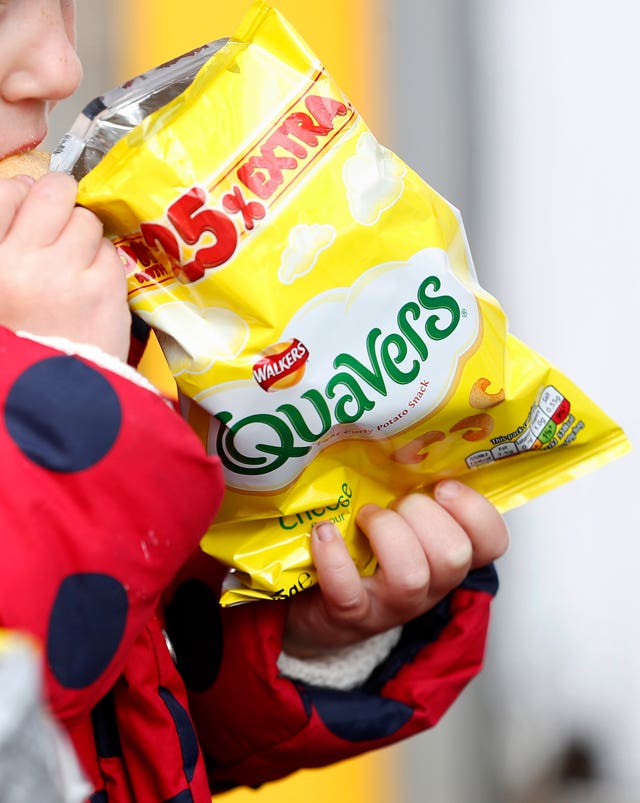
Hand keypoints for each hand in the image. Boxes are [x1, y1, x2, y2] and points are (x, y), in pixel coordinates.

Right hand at [0, 173, 130, 359]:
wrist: (47, 401)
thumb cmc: (19, 339)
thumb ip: (5, 240)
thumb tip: (27, 192)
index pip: (7, 190)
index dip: (22, 195)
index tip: (27, 211)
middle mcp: (24, 264)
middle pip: (55, 193)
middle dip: (60, 199)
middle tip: (58, 221)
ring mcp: (69, 277)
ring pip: (88, 221)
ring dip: (83, 237)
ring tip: (72, 267)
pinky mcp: (106, 294)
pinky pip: (111, 254)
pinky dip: (103, 266)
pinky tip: (90, 289)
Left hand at [283, 480, 508, 657]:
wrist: (318, 605)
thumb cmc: (365, 550)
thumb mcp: (401, 520)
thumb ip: (415, 490)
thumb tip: (413, 437)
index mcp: (448, 556)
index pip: (492, 543)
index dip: (476, 512)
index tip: (443, 486)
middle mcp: (430, 585)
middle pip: (453, 555)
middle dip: (422, 514)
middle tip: (395, 501)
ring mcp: (392, 605)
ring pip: (411, 576)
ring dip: (386, 532)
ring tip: (364, 515)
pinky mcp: (350, 616)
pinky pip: (348, 593)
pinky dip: (335, 557)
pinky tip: (324, 531)